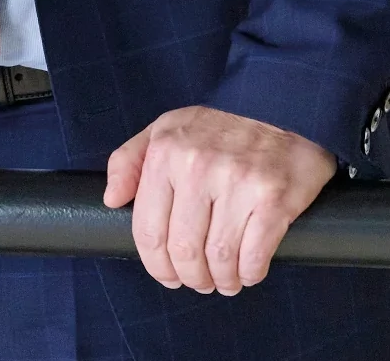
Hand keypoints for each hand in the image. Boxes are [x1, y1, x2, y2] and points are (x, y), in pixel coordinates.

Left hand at [104, 104, 335, 295]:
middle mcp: (198, 166)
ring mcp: (237, 182)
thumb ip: (129, 161)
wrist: (277, 109)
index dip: (156, 265)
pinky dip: (249, 274)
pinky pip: (254, 257)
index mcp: (166, 152)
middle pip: (184, 251)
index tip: (167, 274)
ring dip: (221, 281)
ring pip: (219, 259)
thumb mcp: (164, 130)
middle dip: (190, 277)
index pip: (149, 230)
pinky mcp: (272, 198)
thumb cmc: (217, 129)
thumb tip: (112, 199)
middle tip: (198, 280)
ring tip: (224, 279)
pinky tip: (247, 270)